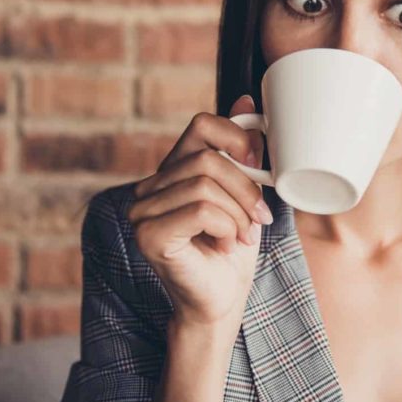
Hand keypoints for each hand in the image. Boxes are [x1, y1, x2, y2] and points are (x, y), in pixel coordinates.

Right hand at [126, 95, 269, 326]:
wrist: (222, 302)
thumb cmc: (233, 251)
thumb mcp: (245, 194)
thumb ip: (241, 152)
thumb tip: (248, 99)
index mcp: (172, 171)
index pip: (201, 125)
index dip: (237, 136)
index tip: (259, 165)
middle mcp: (150, 187)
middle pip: (208, 158)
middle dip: (245, 188)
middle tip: (258, 218)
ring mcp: (143, 210)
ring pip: (206, 184)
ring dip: (238, 213)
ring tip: (243, 235)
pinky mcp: (148, 234)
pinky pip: (200, 209)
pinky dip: (226, 226)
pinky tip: (226, 245)